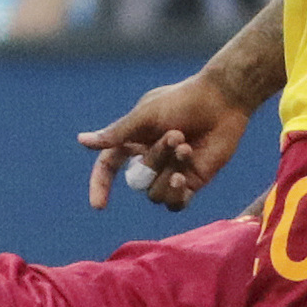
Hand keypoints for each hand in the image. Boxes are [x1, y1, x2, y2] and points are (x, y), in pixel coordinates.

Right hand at [81, 67, 254, 210]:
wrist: (223, 101)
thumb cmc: (184, 101)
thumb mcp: (146, 115)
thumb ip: (117, 134)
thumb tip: (82, 141)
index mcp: (134, 141)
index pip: (108, 167)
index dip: (100, 186)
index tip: (99, 205)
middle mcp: (150, 159)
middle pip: (138, 180)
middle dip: (155, 160)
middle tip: (177, 135)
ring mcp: (171, 172)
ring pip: (155, 195)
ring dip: (169, 171)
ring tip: (187, 147)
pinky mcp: (192, 182)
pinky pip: (175, 204)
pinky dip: (177, 195)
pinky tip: (185, 177)